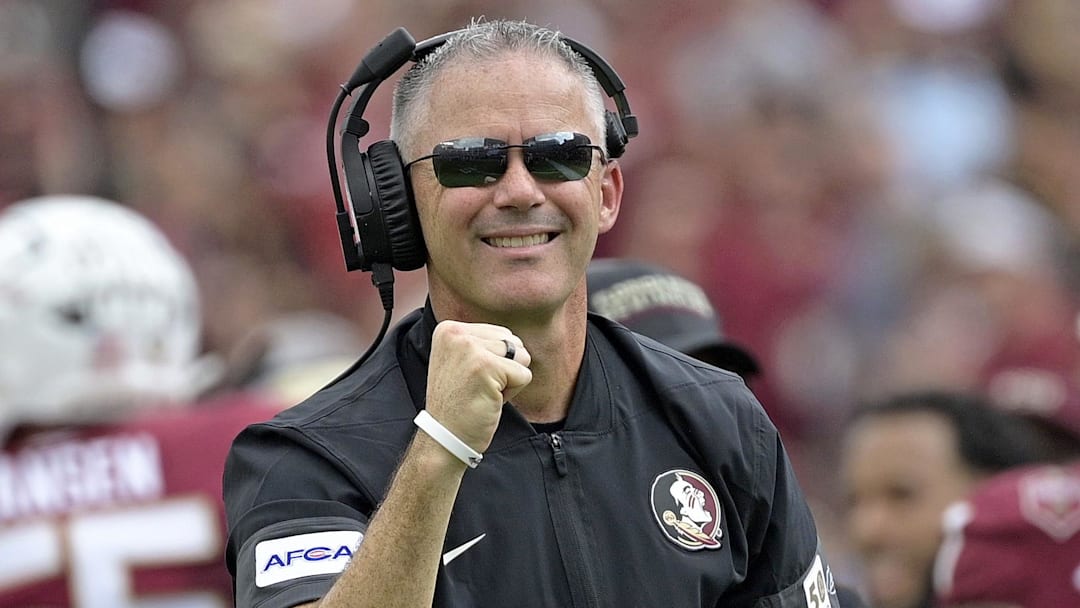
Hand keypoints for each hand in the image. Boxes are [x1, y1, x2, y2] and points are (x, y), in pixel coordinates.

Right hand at [424, 321, 531, 453]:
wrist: (444, 437)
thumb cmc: (458, 404)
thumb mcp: (461, 361)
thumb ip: (482, 343)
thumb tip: (516, 340)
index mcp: (449, 329)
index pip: (500, 334)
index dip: (495, 361)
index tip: (470, 379)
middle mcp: (456, 333)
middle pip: (513, 341)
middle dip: (505, 368)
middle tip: (478, 388)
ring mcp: (470, 348)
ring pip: (521, 356)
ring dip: (509, 380)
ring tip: (483, 392)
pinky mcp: (486, 366)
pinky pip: (524, 375)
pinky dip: (512, 392)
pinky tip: (488, 400)